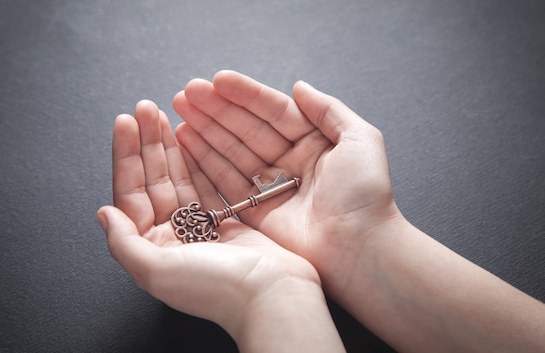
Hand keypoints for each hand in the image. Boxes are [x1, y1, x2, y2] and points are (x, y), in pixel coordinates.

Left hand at [96, 101, 343, 351]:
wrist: (272, 295)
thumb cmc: (217, 288)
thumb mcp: (156, 270)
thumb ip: (124, 243)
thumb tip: (104, 214)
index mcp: (151, 249)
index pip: (131, 194)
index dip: (126, 157)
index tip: (126, 123)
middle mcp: (172, 237)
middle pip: (153, 181)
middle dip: (147, 144)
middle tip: (145, 109)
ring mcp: (200, 228)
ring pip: (178, 178)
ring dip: (170, 147)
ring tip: (163, 115)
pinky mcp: (226, 221)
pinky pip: (205, 183)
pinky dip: (197, 160)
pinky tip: (190, 138)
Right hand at [173, 70, 402, 296]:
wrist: (360, 249)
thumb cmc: (365, 195)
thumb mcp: (360, 139)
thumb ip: (328, 109)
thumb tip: (299, 86)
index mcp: (313, 142)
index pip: (273, 111)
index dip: (245, 95)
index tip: (217, 80)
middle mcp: (289, 162)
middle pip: (246, 129)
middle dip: (216, 109)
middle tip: (187, 92)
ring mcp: (270, 187)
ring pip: (232, 152)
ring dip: (205, 130)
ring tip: (180, 110)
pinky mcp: (255, 213)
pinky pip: (224, 182)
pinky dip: (204, 162)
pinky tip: (185, 140)